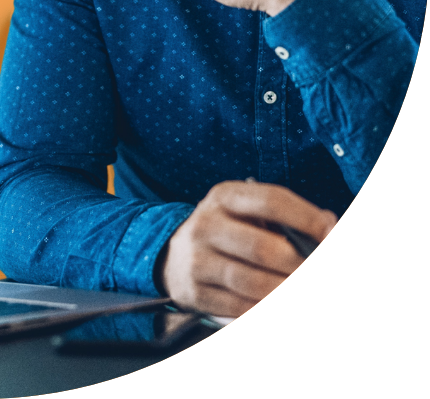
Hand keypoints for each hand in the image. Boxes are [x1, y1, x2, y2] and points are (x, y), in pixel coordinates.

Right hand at [159, 180, 336, 316]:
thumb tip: (329, 226)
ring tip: (294, 284)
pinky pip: (240, 308)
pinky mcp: (195, 292)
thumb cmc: (227, 231)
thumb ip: (286, 216)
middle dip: (299, 265)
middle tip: (310, 266)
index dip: (306, 218)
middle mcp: (206, 224)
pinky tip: (271, 299)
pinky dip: (263, 308)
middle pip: (263, 248)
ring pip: (253, 284)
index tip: (329, 231)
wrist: (175, 256)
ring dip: (284, 289)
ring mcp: (198, 260)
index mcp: (224, 196)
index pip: (270, 201)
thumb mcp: (246, 211)